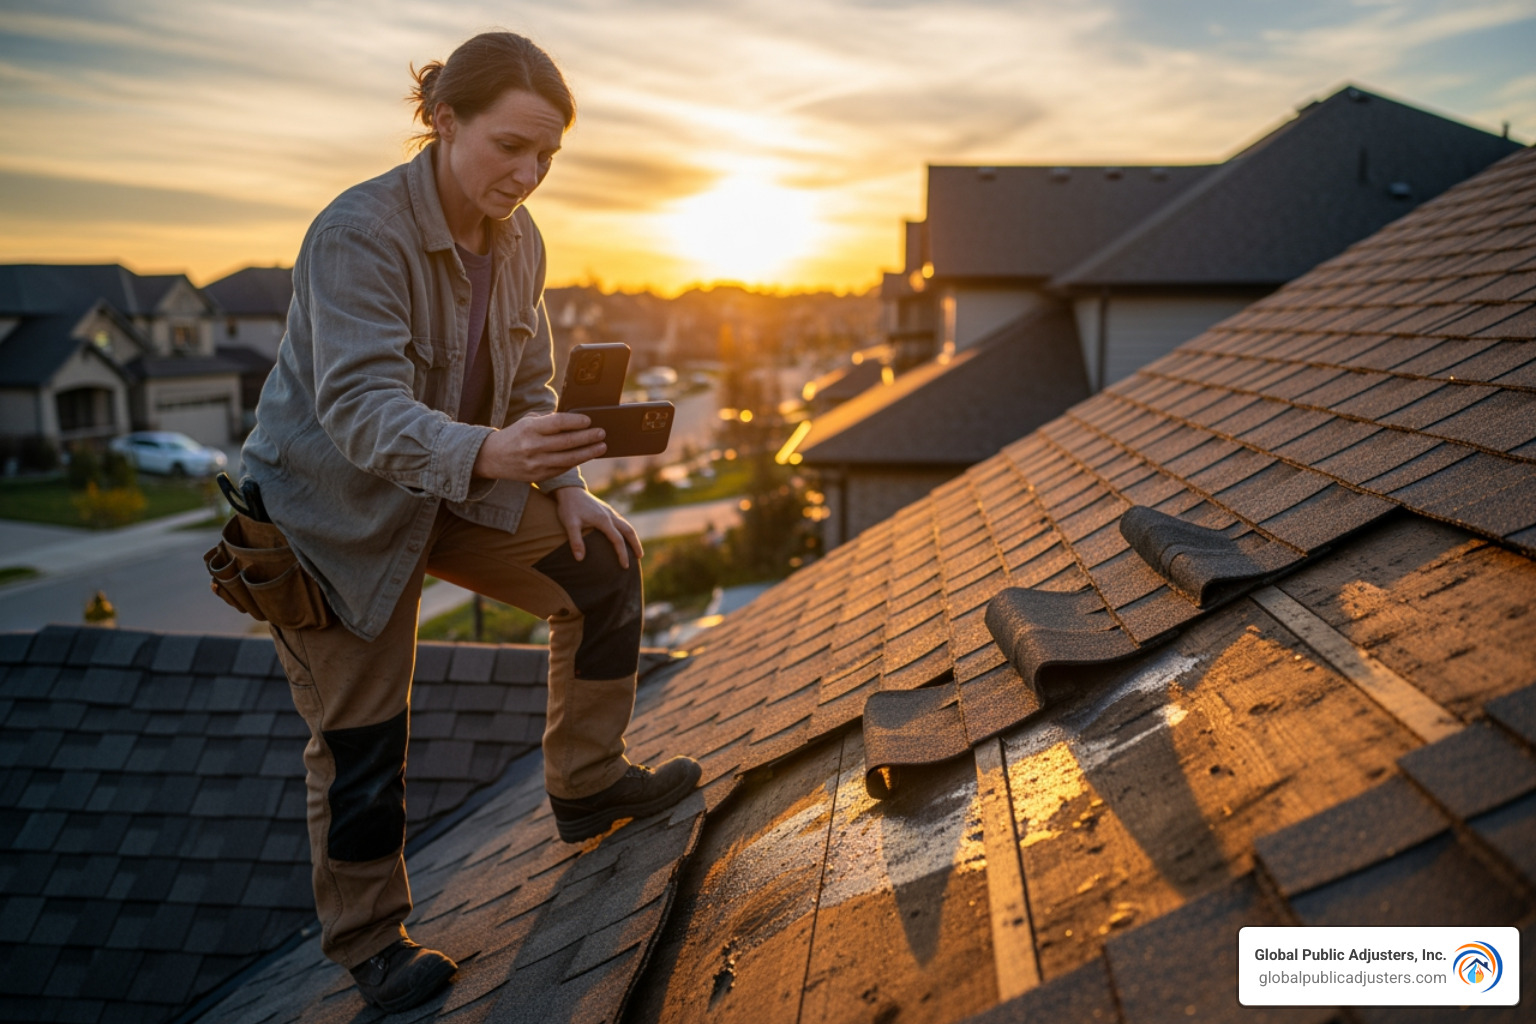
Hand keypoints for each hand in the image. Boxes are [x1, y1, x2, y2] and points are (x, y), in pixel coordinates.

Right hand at [472, 412, 604, 481]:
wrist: (492, 457)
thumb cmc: (515, 434)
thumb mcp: (527, 422)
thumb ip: (549, 420)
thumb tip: (576, 421)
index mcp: (529, 428)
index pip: (557, 423)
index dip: (575, 421)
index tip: (589, 420)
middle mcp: (532, 446)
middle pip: (566, 442)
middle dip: (587, 438)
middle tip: (602, 433)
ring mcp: (535, 463)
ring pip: (567, 459)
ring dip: (587, 453)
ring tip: (601, 447)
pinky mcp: (538, 476)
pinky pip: (562, 469)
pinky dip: (576, 462)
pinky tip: (587, 456)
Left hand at [554, 487, 642, 566]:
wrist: (569, 489)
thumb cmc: (569, 507)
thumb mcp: (569, 524)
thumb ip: (575, 541)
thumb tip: (579, 559)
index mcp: (603, 520)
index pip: (617, 540)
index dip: (622, 554)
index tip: (625, 566)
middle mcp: (610, 515)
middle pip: (628, 531)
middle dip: (635, 544)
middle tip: (640, 557)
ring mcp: (609, 511)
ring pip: (626, 525)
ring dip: (632, 537)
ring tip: (635, 549)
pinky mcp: (606, 510)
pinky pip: (621, 522)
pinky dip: (626, 531)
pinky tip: (623, 536)